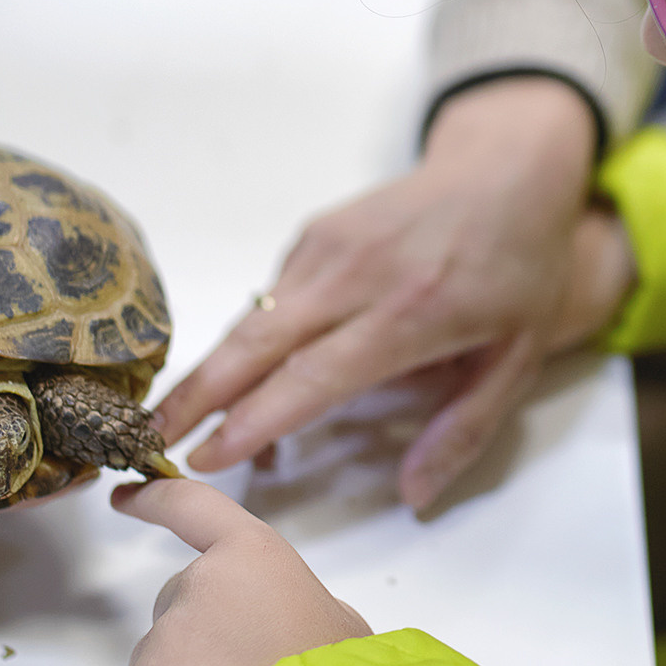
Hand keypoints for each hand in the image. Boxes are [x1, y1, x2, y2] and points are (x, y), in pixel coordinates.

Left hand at [106, 478, 370, 665]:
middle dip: (198, 652)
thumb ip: (296, 609)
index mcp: (252, 556)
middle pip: (176, 612)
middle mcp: (199, 583)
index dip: (156, 500)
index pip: (193, 508)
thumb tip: (282, 631)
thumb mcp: (340, 626)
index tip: (124, 497)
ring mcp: (163, 638)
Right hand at [155, 78, 603, 507]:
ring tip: (172, 419)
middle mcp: (356, 278)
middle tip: (147, 440)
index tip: (205, 459)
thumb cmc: (519, 270)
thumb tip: (414, 496)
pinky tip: (239, 375)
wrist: (505, 169)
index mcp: (408, 317)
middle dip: (197, 397)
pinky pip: (270, 295)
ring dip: (211, 371)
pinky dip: (247, 339)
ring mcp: (329, 248)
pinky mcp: (316, 233)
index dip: (254, 421)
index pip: (313, 378)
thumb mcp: (518, 358)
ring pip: (251, 319)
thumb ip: (463, 430)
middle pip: (256, 344)